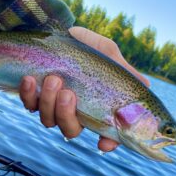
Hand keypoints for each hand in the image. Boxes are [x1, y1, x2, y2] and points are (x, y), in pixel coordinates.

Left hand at [19, 27, 149, 151]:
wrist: (58, 32)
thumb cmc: (87, 46)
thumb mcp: (109, 55)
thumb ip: (125, 71)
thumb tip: (145, 86)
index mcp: (94, 106)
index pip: (104, 133)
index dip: (106, 143)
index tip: (103, 143)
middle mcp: (74, 111)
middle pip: (71, 130)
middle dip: (67, 115)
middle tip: (68, 92)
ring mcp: (53, 106)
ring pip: (49, 121)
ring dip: (49, 103)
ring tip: (52, 79)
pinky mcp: (35, 97)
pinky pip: (30, 105)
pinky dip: (29, 95)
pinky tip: (30, 79)